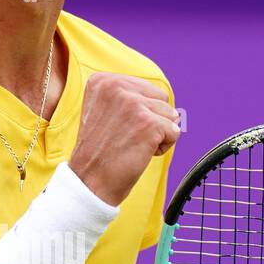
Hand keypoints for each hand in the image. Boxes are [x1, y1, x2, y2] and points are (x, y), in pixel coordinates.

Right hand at [69, 73, 179, 206]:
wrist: (89, 182)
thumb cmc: (99, 152)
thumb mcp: (102, 111)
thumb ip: (126, 96)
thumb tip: (162, 97)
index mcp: (102, 81)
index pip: (145, 88)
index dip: (139, 112)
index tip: (117, 127)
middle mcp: (116, 87)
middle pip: (160, 98)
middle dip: (151, 119)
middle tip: (126, 137)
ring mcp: (133, 104)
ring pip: (170, 115)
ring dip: (157, 134)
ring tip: (131, 145)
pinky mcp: (149, 123)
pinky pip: (174, 132)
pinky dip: (162, 147)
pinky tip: (140, 153)